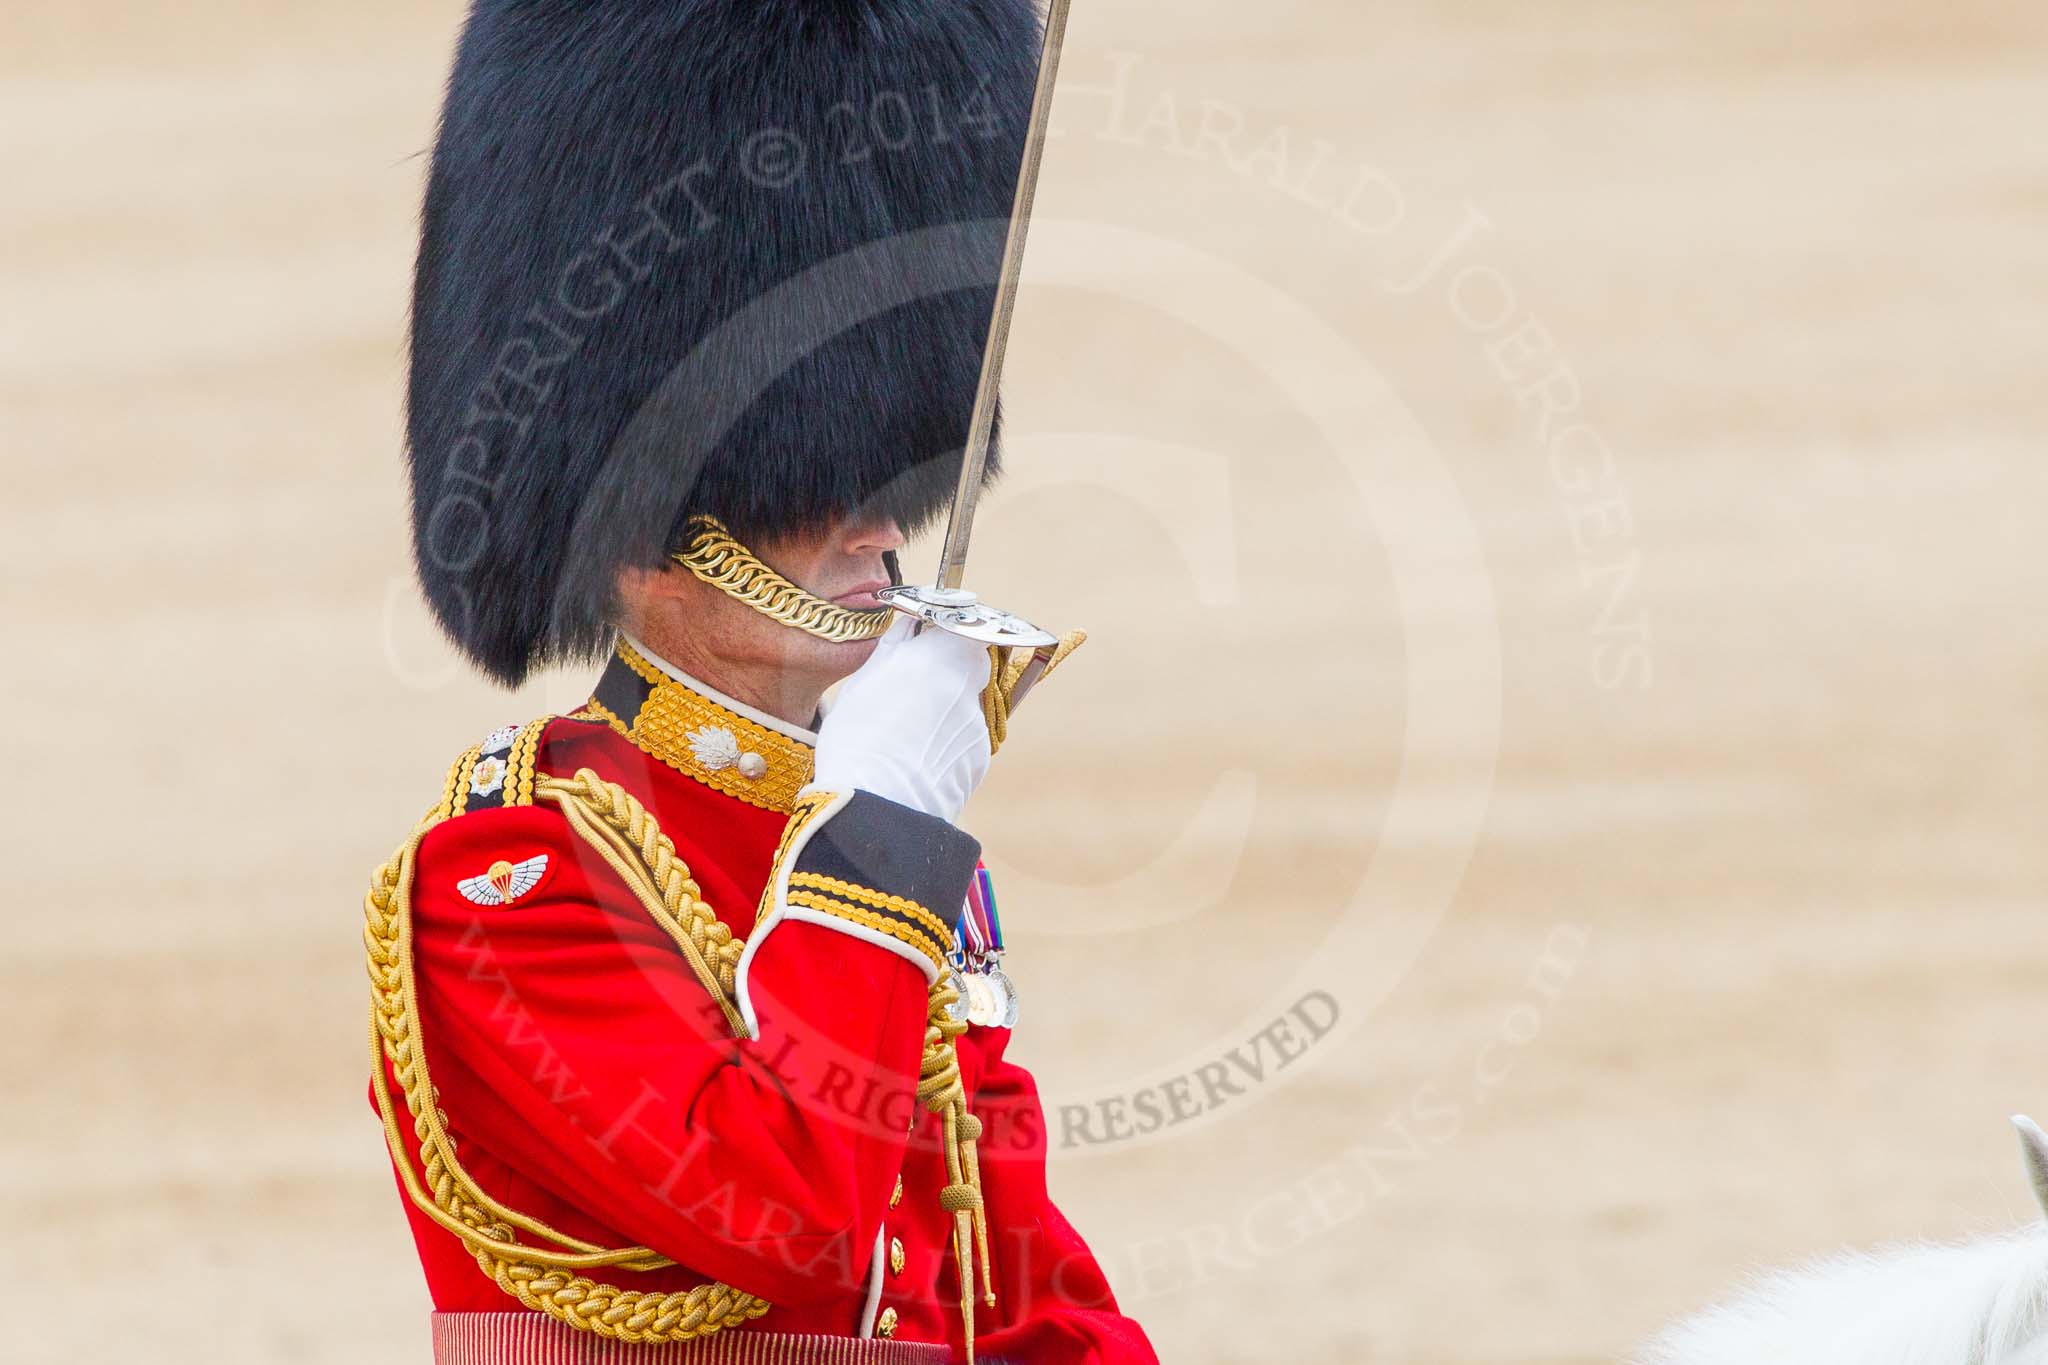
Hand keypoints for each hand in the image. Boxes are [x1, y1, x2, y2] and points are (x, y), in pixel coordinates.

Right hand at [811, 619, 994, 822]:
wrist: (878, 805)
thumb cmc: (859, 738)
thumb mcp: (865, 680)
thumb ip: (895, 646)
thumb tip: (911, 625)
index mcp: (942, 656)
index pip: (961, 627)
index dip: (945, 634)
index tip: (927, 642)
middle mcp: (970, 686)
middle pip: (969, 666)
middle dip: (947, 672)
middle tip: (913, 690)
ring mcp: (978, 724)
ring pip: (964, 706)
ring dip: (943, 712)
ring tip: (906, 736)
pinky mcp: (979, 759)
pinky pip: (963, 740)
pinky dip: (946, 745)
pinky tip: (917, 760)